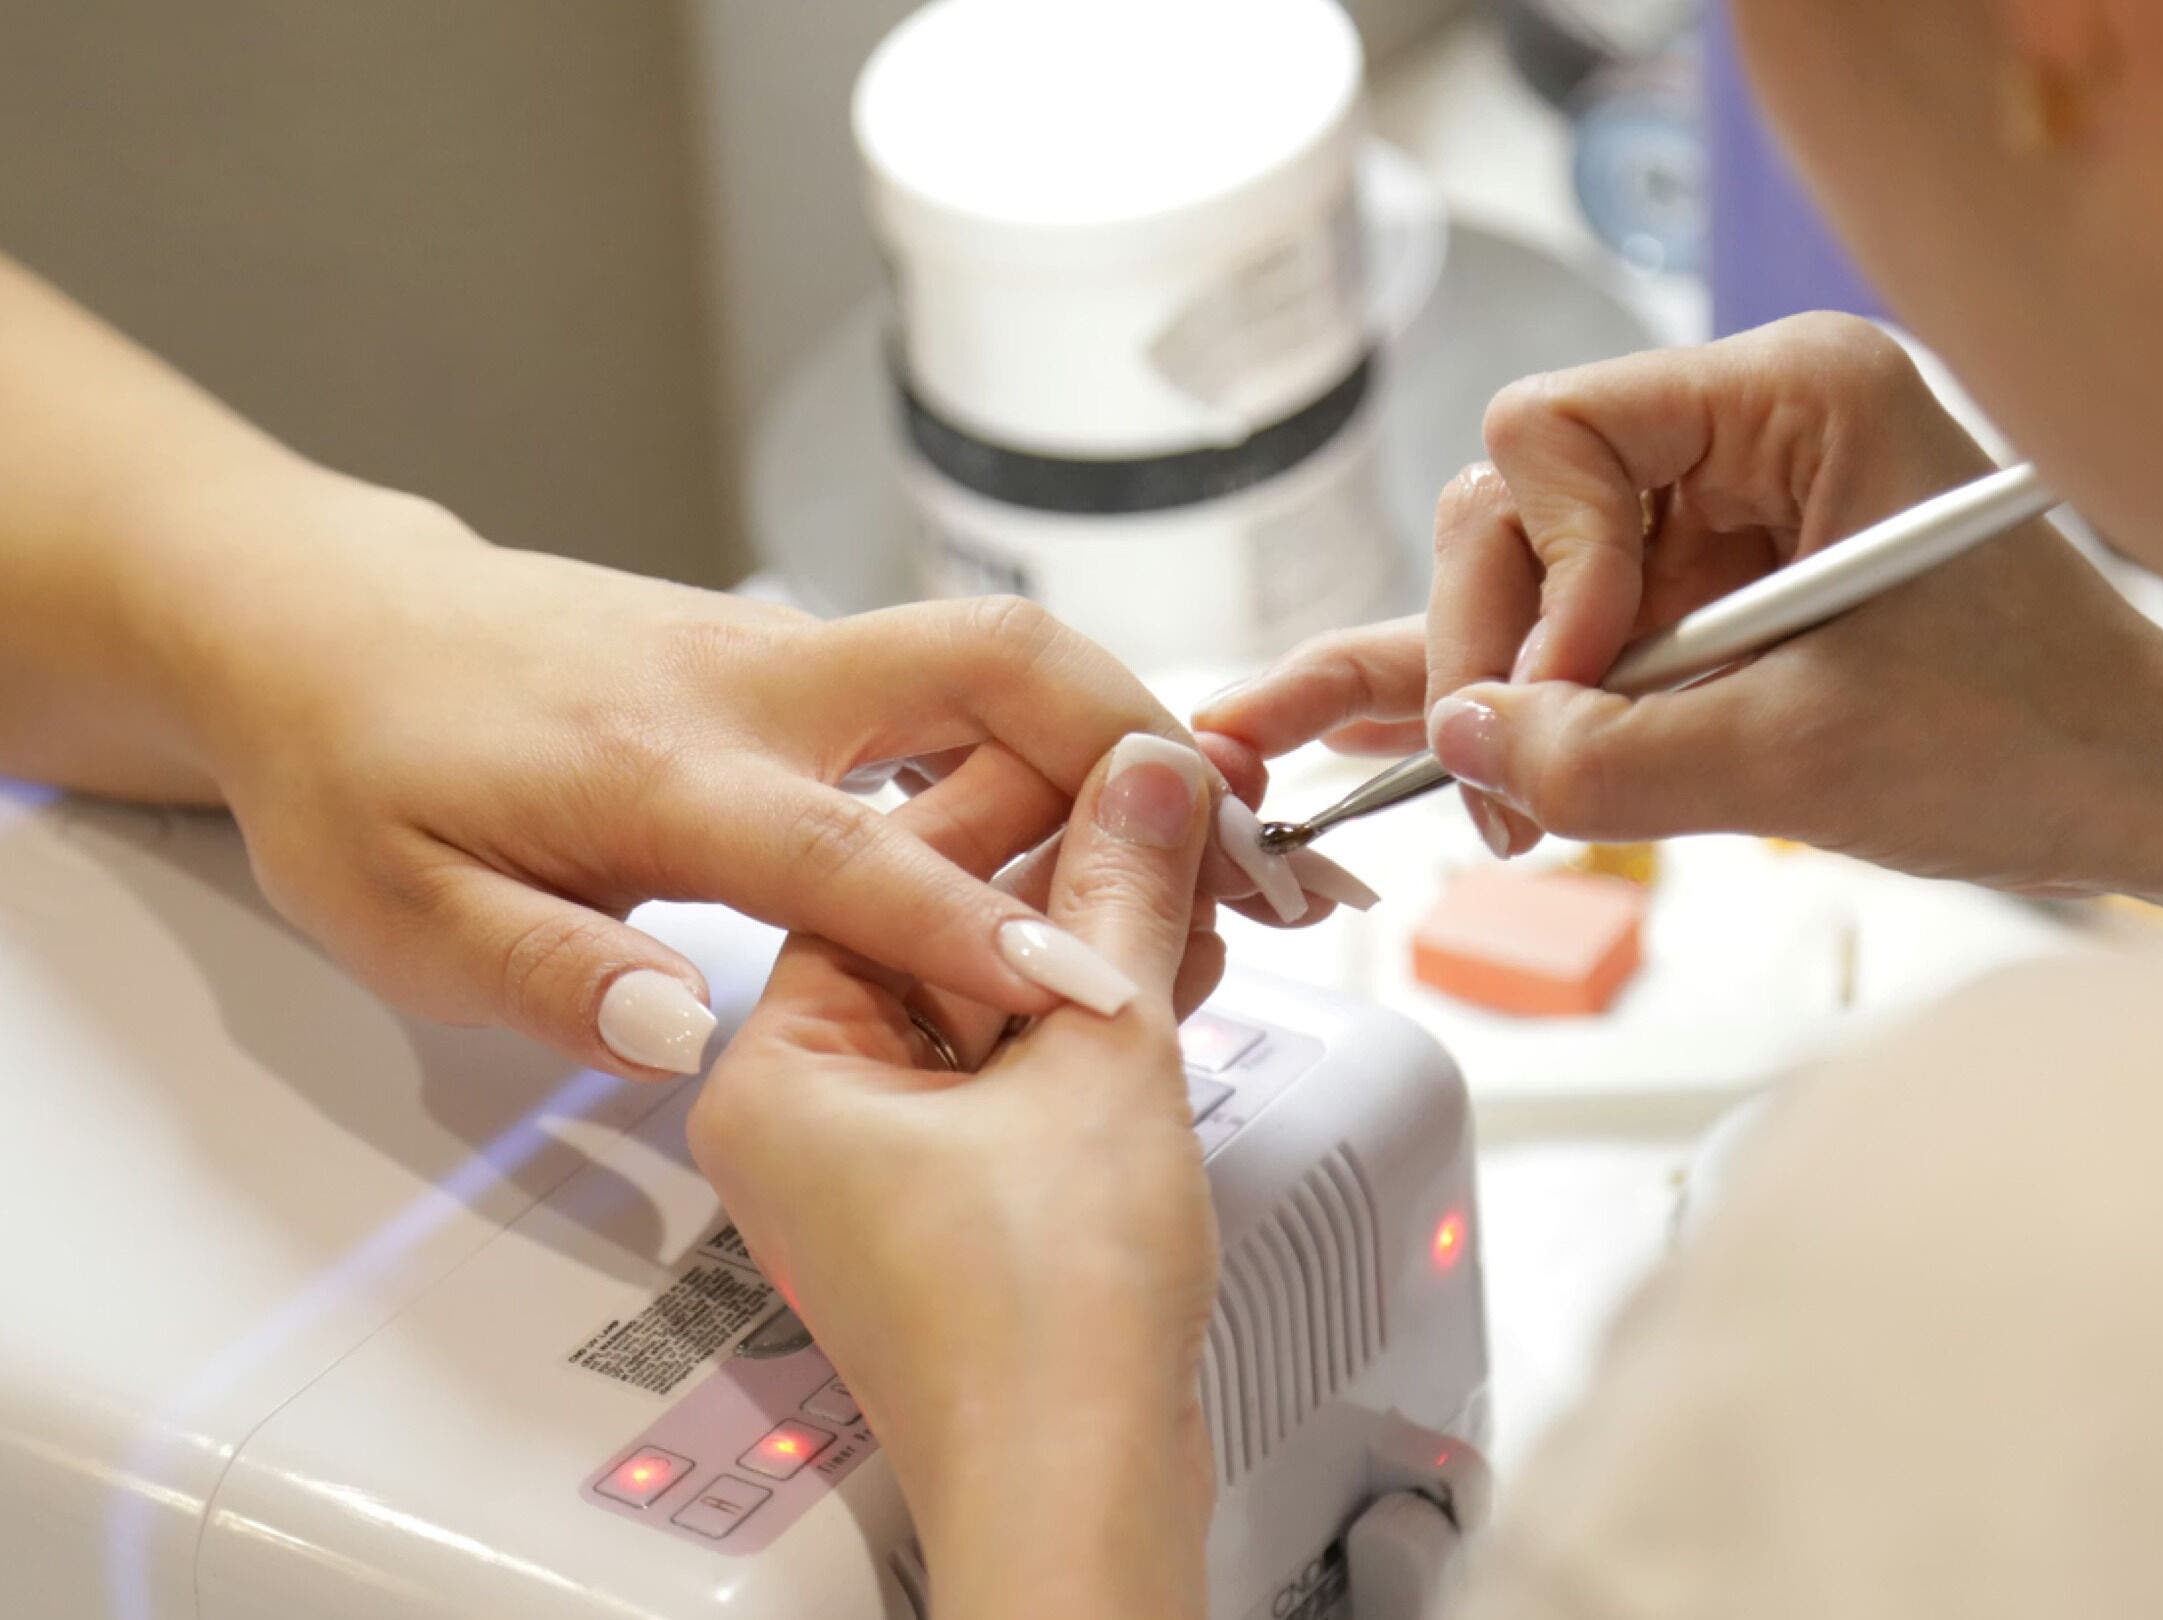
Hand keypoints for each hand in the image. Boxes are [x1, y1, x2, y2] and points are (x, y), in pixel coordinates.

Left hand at [149, 473, 1261, 1078]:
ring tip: (1215, 839)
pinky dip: (1049, 731)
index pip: (857, 852)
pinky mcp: (790, 653)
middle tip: (1242, 844)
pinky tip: (1092, 810)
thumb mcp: (400, 911)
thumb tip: (680, 1029)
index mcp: (661, 766)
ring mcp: (780, 651)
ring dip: (1117, 728)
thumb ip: (545, 971)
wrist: (327, 621)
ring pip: (990, 653)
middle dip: (1134, 739)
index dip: (986, 929)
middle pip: (989, 661)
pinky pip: (952, 677)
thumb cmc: (361, 770)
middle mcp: (749, 683)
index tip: (1106, 991)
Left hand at [689, 733, 1219, 1619]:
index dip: (1015, 796)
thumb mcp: (1098, 1061)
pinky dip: (1089, 1019)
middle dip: (1069, 874)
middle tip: (1165, 810)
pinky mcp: (949, 1201)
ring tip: (1193, 882)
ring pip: (987, 999)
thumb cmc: (1040, 1328)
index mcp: (780, 1068)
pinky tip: (1172, 965)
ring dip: (1093, 943)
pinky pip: (1011, 1067)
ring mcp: (878, 1161)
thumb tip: (1145, 778)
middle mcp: (809, 1111)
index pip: (885, 872)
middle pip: (939, 931)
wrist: (1080, 1498)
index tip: (1103, 749)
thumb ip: (1120, 896)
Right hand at [1199, 315, 2162, 902]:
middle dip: (1496, 650)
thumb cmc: (2033, 740)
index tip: (1573, 689)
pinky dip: (1506, 695)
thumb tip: (1461, 739)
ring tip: (1492, 804)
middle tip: (1502, 783)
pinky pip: (1564, 634)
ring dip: (1496, 692)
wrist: (2132, 798)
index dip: (1537, 570)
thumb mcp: (1803, 757)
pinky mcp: (1699, 598)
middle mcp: (1738, 435)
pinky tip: (1390, 735)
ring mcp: (1712, 517)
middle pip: (1515, 506)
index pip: (1554, 432)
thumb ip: (1610, 754)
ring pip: (1520, 578)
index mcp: (1791, 397)